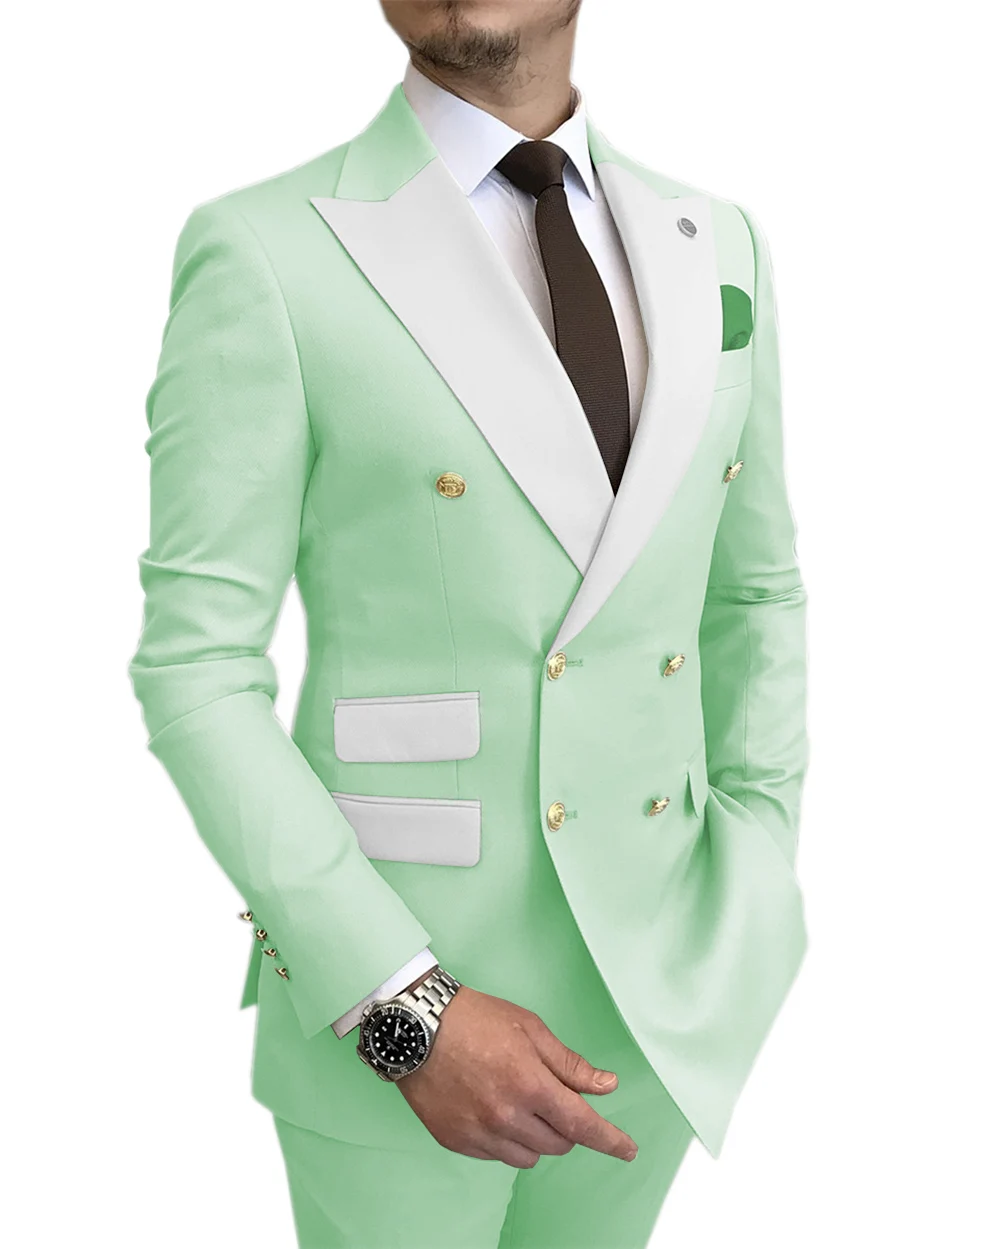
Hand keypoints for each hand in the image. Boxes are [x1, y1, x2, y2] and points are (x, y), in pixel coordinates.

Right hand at [395, 984, 637, 1168]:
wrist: (416, 1026)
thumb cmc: (474, 1019)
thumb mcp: (530, 1029)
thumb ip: (569, 1064)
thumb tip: (605, 1086)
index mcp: (529, 1084)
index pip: (581, 1125)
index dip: (610, 1140)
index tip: (627, 1149)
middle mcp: (506, 1116)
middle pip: (558, 1144)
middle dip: (564, 1125)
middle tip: (550, 1096)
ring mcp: (479, 1133)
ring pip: (528, 1156)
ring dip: (535, 1136)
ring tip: (518, 1101)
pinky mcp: (456, 1141)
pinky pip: (496, 1155)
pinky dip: (504, 1139)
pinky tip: (492, 1108)